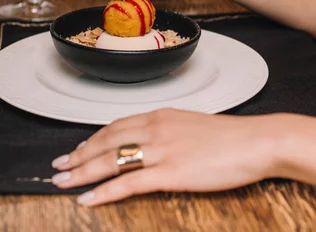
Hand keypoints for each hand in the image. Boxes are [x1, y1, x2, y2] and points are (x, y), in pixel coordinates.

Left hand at [50, 109, 278, 205]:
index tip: (77, 150)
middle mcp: (156, 129)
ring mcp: (162, 150)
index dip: (92, 140)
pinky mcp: (171, 172)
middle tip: (58, 167)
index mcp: (162, 116)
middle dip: (78, 155)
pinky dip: (103, 191)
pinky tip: (87, 199)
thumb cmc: (231, 137)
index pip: (116, 127)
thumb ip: (170, 133)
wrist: (257, 141)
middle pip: (105, 142)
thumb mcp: (194, 127)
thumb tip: (155, 144)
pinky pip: (128, 183)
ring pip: (110, 160)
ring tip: (62, 182)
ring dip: (81, 172)